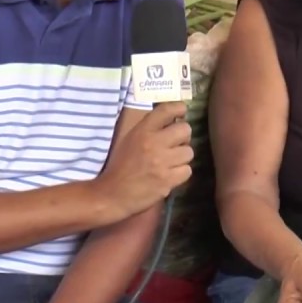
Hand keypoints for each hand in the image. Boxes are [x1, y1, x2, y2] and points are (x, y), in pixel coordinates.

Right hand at [98, 102, 192, 216]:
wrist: (112, 194)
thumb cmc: (120, 166)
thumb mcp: (130, 139)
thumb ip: (149, 129)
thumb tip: (172, 120)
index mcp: (142, 130)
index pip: (167, 109)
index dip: (179, 108)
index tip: (181, 111)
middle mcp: (154, 142)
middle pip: (185, 130)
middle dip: (183, 137)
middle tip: (175, 144)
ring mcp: (162, 162)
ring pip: (189, 152)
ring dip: (182, 157)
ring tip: (171, 162)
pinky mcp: (167, 180)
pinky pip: (187, 170)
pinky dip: (181, 173)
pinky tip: (170, 175)